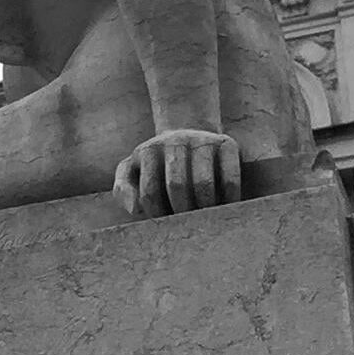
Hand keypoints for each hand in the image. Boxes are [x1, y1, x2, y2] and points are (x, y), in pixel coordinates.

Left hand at [113, 130, 240, 217]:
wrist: (188, 130)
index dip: (157, 214)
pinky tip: (225, 208)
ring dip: (204, 208)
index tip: (165, 223)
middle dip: (181, 211)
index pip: (149, 191)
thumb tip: (134, 209)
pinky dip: (229, 199)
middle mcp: (174, 141)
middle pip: (176, 186)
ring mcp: (202, 141)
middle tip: (187, 225)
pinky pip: (230, 178)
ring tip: (205, 219)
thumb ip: (123, 189)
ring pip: (203, 183)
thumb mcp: (132, 170)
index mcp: (148, 151)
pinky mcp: (227, 144)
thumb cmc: (156, 163)